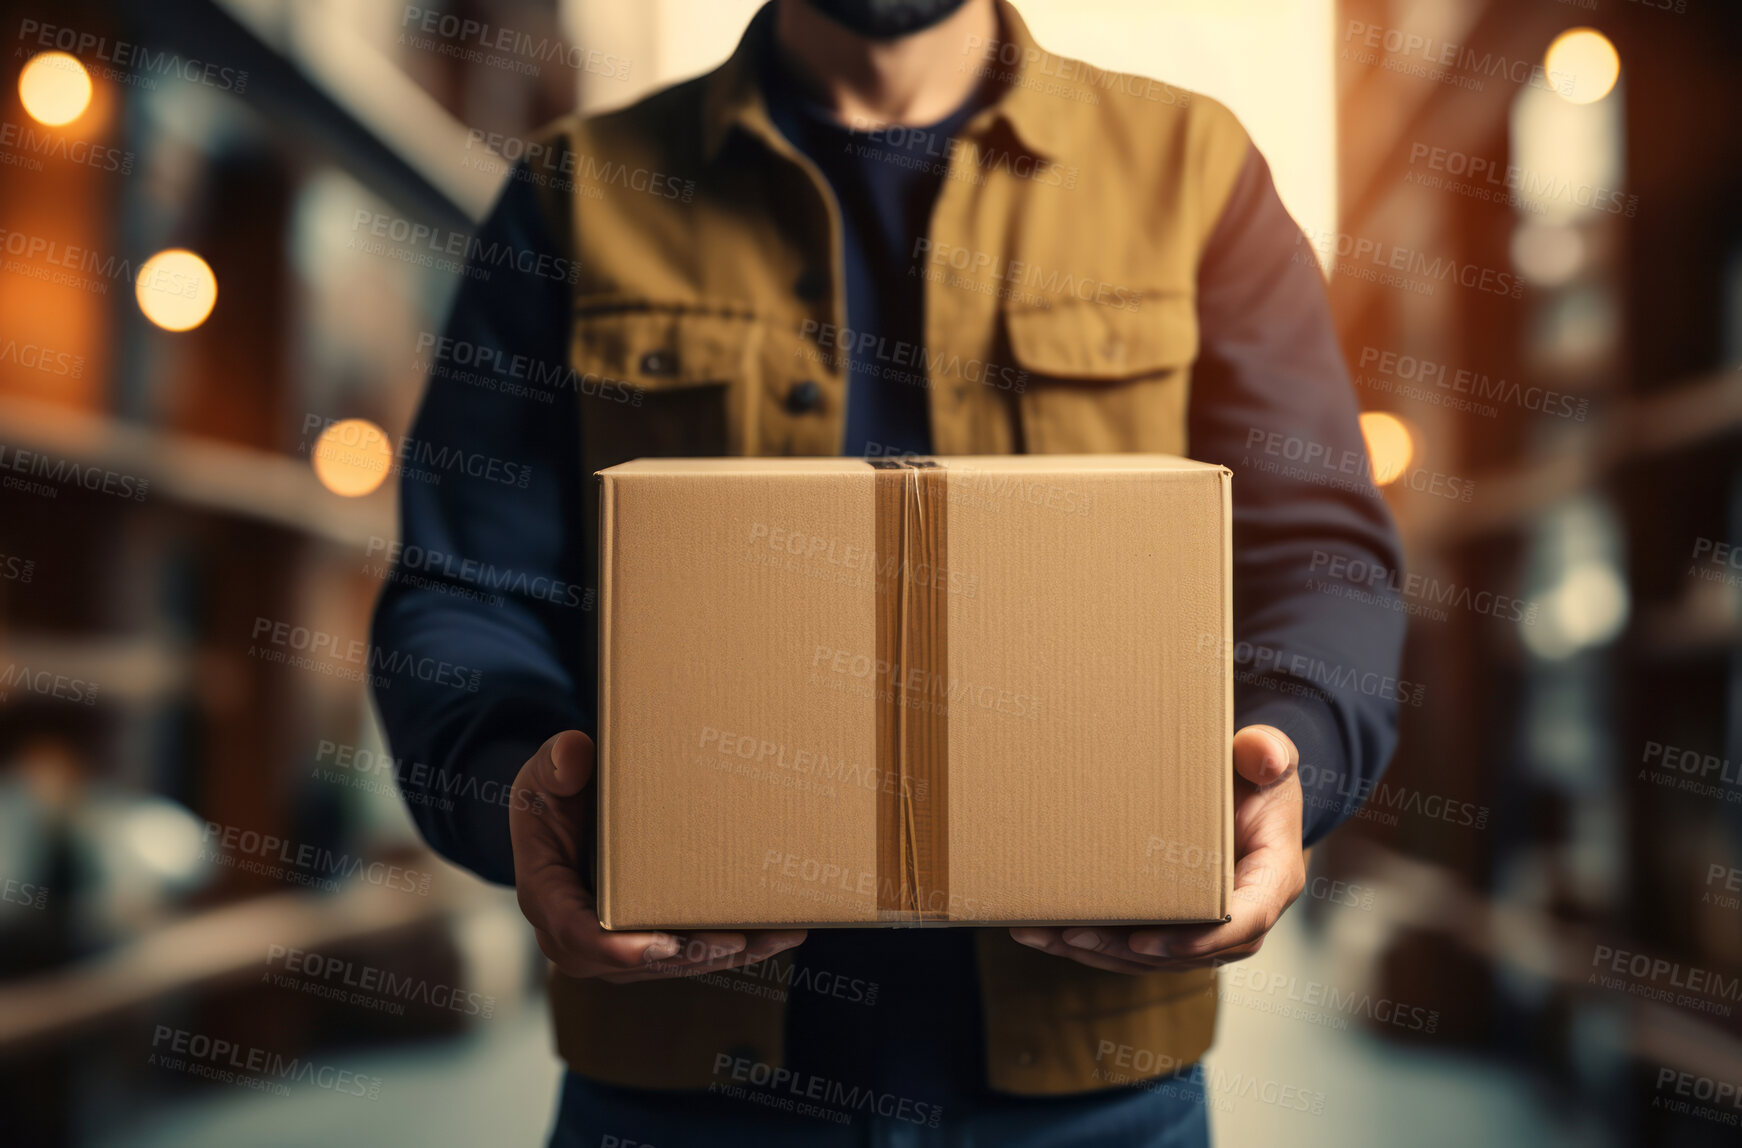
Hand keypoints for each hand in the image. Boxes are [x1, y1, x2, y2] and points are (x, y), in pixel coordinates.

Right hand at [509, 730, 806, 982]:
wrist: (563, 816)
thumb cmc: (554, 794)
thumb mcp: (544, 772)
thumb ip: (555, 764)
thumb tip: (573, 756)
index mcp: (548, 897)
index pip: (578, 934)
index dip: (618, 947)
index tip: (661, 945)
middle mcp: (579, 937)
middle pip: (639, 961)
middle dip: (692, 953)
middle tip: (740, 939)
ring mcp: (615, 948)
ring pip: (674, 963)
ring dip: (729, 953)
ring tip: (779, 934)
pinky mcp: (647, 943)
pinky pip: (691, 953)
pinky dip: (737, 946)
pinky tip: (780, 932)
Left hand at [1008, 724, 1304, 972]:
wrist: (1248, 796)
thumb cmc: (1257, 777)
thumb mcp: (1269, 757)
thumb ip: (1269, 752)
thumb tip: (1265, 755)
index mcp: (1272, 881)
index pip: (1243, 922)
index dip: (1196, 940)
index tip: (1146, 943)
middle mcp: (1243, 918)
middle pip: (1186, 952)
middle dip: (1126, 951)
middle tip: (1074, 936)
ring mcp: (1208, 931)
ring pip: (1153, 959)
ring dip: (1098, 953)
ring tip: (1045, 936)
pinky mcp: (1177, 930)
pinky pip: (1136, 949)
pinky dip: (1093, 945)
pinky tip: (1046, 933)